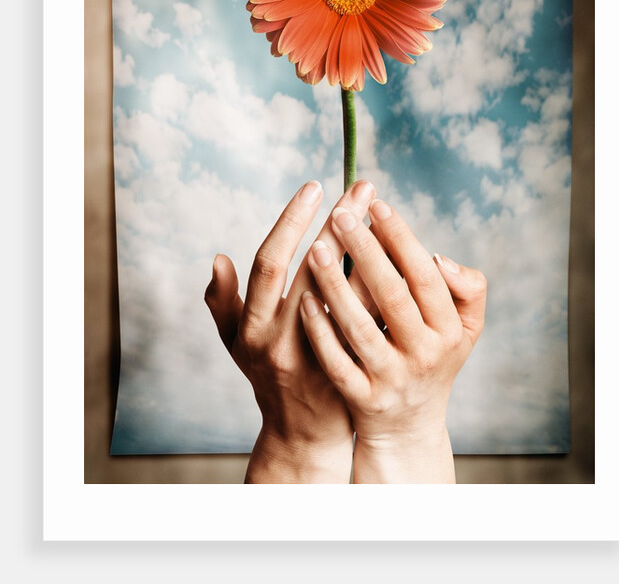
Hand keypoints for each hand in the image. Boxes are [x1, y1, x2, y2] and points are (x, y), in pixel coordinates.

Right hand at [204, 178, 376, 482]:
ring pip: (350, 294)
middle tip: (361, 187)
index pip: (271, 262)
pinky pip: (372, 319)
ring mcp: (321, 356)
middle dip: (339, 223)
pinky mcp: (354, 366)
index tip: (314, 186)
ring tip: (383, 212)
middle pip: (316, 270)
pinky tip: (399, 255)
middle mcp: (284, 340)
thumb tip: (218, 258)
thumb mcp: (235, 343)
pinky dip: (383, 285)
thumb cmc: (266, 376)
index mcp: (253, 327)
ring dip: (369, 248)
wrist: (303, 433)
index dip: (291, 222)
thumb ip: (223, 302)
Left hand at [299, 197, 486, 482]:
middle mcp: (423, 354)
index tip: (376, 204)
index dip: (401, 239)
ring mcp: (391, 378)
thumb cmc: (434, 359)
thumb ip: (466, 288)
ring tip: (315, 247)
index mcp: (449, 330)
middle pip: (392, 296)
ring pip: (360, 327)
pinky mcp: (362, 398)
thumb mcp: (464, 328)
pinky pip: (337, 363)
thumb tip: (439, 257)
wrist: (410, 428)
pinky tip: (304, 300)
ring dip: (337, 285)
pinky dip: (321, 332)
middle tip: (340, 212)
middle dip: (365, 251)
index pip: (425, 276)